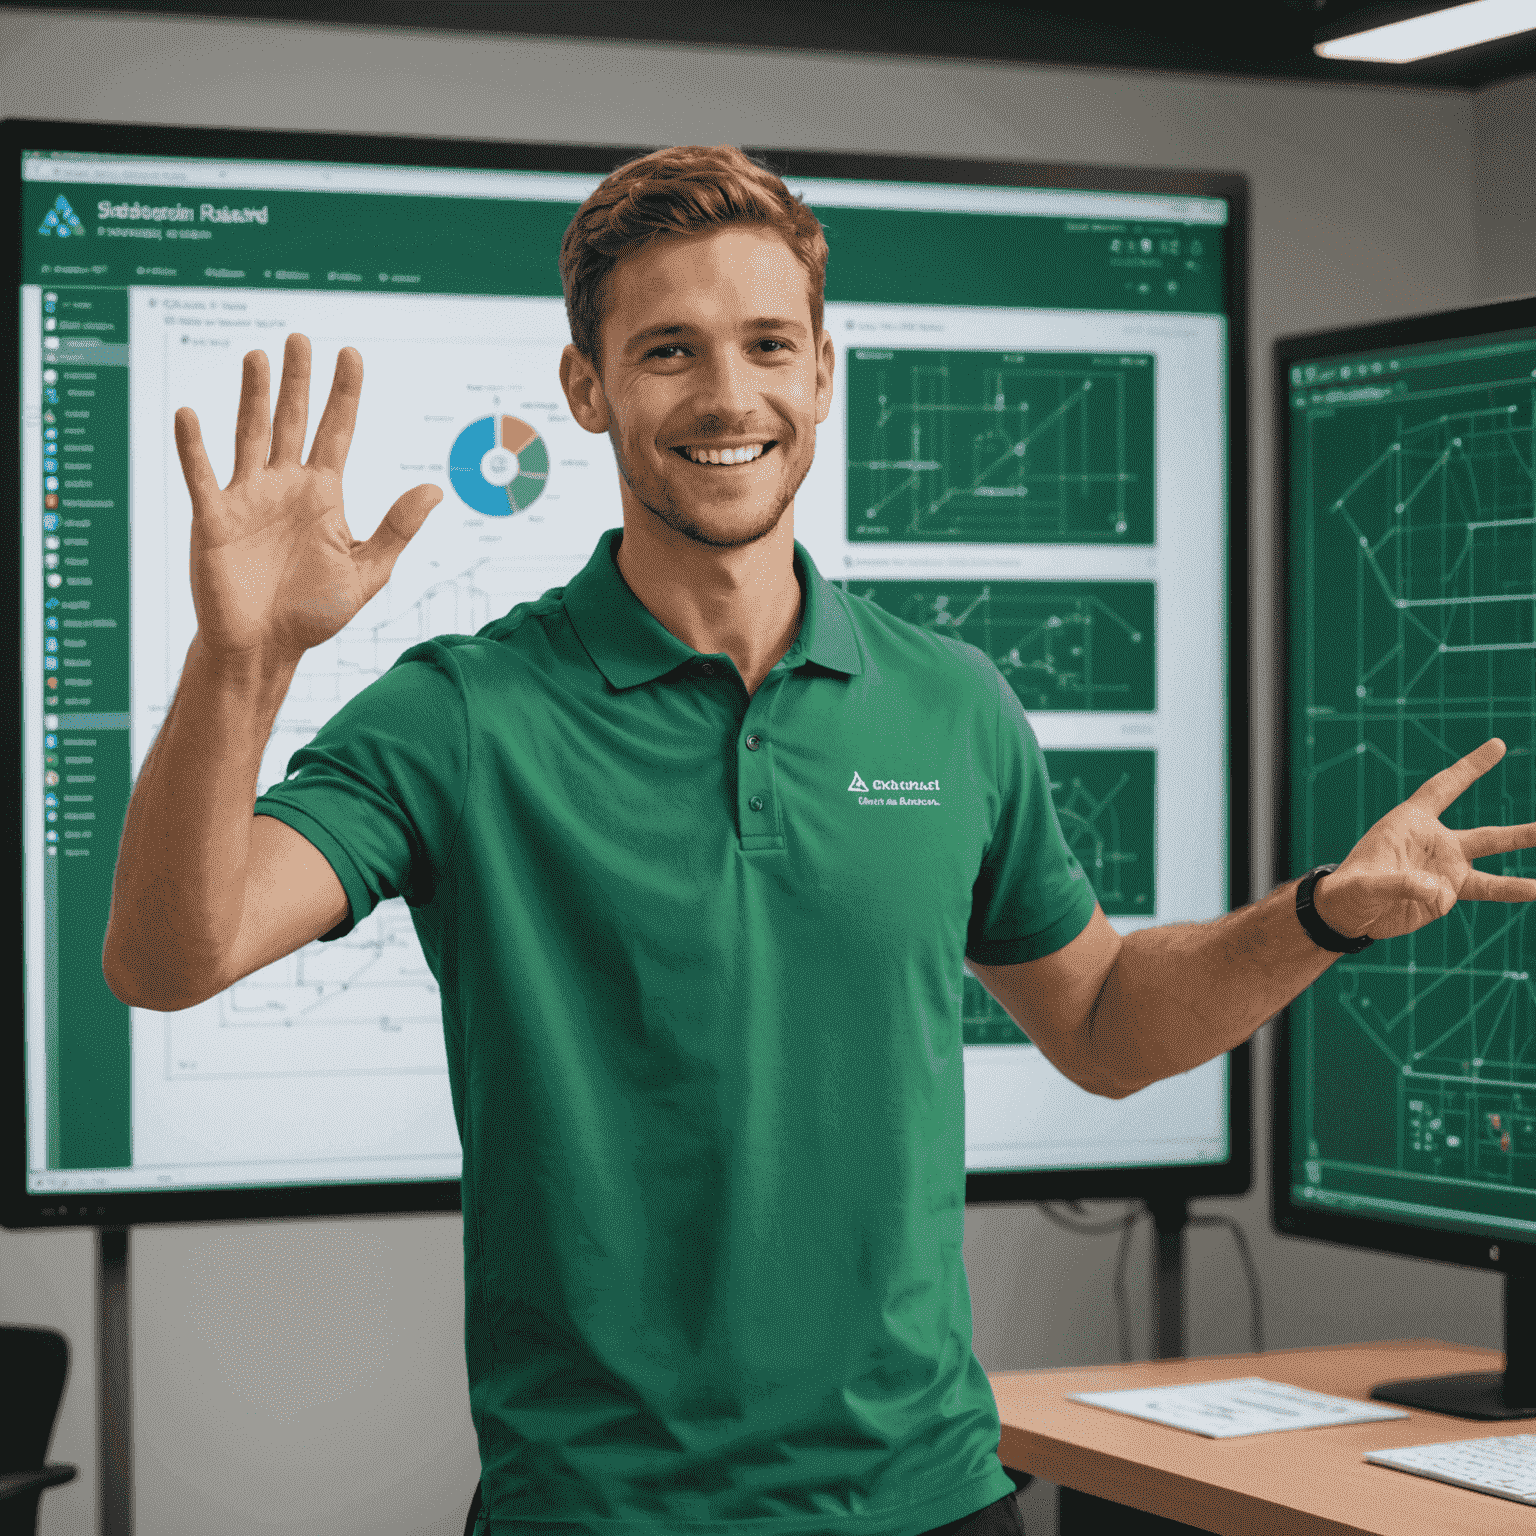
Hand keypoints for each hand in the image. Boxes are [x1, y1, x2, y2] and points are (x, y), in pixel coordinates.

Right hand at [175, 334, 441, 664]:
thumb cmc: (315, 612)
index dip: (344, 394)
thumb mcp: (366, 571)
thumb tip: (435, 489)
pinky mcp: (213, 518)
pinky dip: (194, 446)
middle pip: (293, 420)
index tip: (351, 353)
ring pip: (250, 434)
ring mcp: (247, 498)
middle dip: (298, 381)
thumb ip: (397, 529)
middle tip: (300, 337)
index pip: (337, 431)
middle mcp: (285, 486)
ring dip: (253, 396)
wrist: (266, 647)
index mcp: (323, 495)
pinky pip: (202, 474)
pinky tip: (191, 413)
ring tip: (258, 356)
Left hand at [1312, 738, 1535, 941]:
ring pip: (1492, 856)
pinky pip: (1487, 887)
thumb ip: (1398, 883)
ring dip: (1523, 849)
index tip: (1497, 745)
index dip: (1469, 767)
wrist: (1350, 913)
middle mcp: (1435, 840)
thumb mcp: (1365, 885)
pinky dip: (1513, 889)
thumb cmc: (1350, 889)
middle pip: (1486, 834)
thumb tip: (1435, 889)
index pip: (1444, 787)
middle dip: (1521, 831)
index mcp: (1410, 822)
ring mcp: (1446, 866)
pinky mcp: (1448, 891)